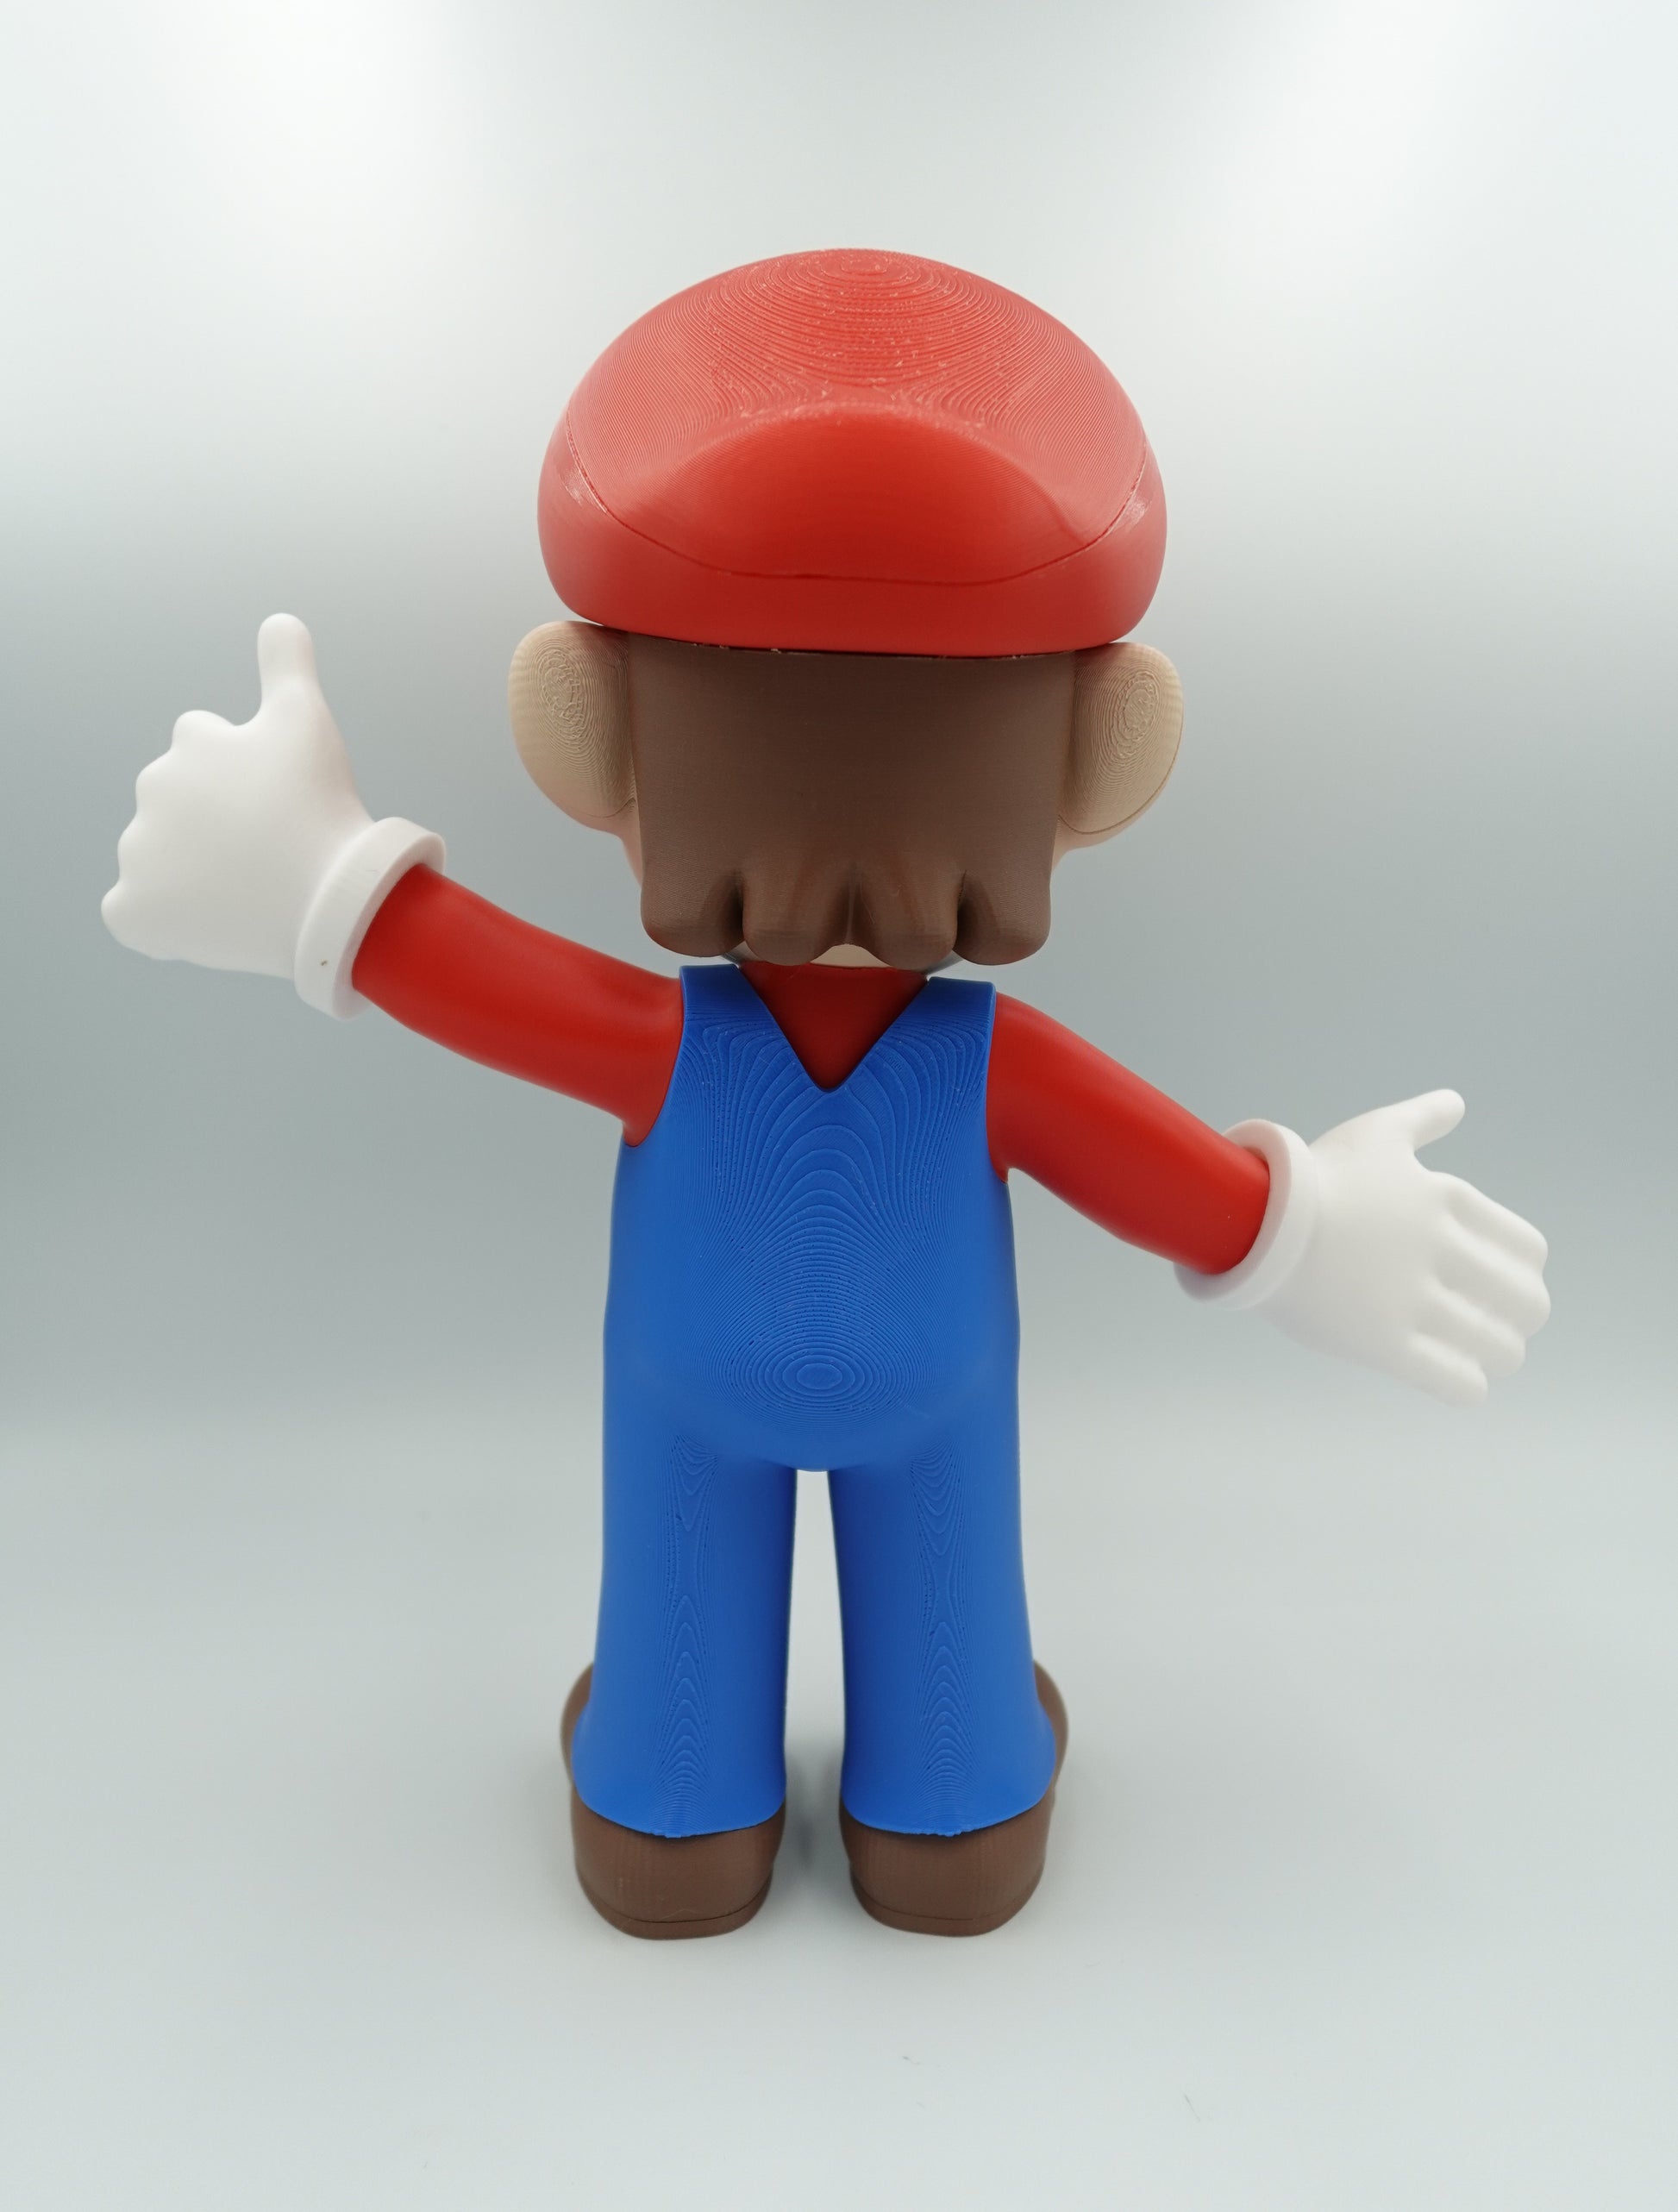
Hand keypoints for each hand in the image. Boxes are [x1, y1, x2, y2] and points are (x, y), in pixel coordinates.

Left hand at [103, 615, 441, 1014]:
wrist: (327, 898)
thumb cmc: (321, 806)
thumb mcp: (308, 719)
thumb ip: (287, 663)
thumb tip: (279, 619)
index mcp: (191, 742)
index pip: (210, 754)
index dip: (250, 778)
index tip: (281, 800)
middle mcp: (154, 789)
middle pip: (185, 809)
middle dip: (217, 823)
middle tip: (271, 846)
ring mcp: (140, 852)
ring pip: (161, 858)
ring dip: (194, 870)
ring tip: (250, 888)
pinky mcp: (137, 910)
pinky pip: (133, 914)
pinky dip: (159, 919)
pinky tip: (203, 920)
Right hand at [1181, 1092, 1550, 1405]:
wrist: (1259, 1221)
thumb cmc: (1318, 1175)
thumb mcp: (1376, 1133)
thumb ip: (1423, 1118)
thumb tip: (1456, 1103)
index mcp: (1449, 1202)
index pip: (1528, 1250)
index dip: (1526, 1271)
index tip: (1508, 1280)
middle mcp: (1443, 1252)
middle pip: (1527, 1303)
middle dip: (1522, 1317)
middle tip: (1501, 1322)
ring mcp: (1416, 1301)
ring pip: (1500, 1348)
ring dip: (1501, 1354)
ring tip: (1487, 1357)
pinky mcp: (1386, 1345)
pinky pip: (1457, 1383)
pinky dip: (1469, 1386)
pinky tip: (1462, 1381)